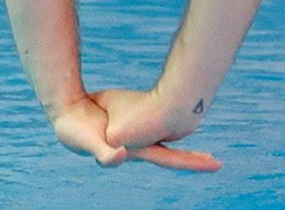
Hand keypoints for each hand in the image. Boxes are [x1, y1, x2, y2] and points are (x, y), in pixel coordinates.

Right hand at [49, 94, 219, 172]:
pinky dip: (169, 130)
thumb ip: (105, 152)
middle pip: (173, 156)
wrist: (67, 120)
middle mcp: (141, 147)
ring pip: (167, 143)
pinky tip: (175, 128)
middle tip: (217, 164)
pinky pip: (155, 130)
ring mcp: (137, 138)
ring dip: (184, 149)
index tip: (211, 162)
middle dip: (193, 160)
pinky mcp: (131, 127)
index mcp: (137, 149)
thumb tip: (123, 155)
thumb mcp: (90, 141)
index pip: (169, 158)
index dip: (189, 161)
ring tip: (202, 153)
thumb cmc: (77, 130)